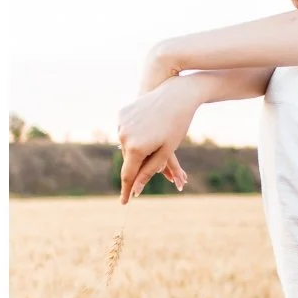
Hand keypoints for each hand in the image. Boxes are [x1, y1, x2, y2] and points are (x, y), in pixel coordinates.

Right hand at [117, 79, 199, 203]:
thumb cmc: (176, 126)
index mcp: (136, 148)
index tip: (124, 203)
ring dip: (138, 146)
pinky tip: (149, 124)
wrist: (176, 94)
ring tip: (157, 134)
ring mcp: (121, 123)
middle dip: (140, 162)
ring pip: (128, 144)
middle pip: (130, 159)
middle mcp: (124, 136)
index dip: (126, 191)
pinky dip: (136, 133)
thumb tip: (136, 190)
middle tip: (158, 153)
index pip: (128, 176)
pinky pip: (127, 130)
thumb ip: (148, 171)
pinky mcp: (122, 113)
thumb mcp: (165, 152)